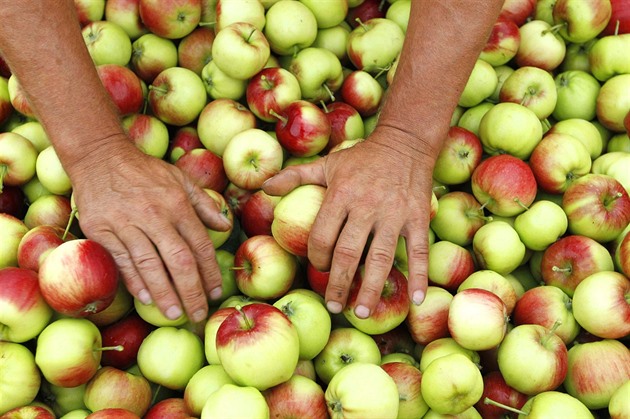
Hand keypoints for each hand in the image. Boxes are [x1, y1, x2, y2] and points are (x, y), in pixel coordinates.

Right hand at [70, 138, 230, 323]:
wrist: (99, 156)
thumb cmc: (145, 171)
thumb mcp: (180, 179)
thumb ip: (204, 203)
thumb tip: (226, 227)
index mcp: (177, 203)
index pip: (200, 244)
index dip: (211, 271)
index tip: (216, 291)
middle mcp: (154, 215)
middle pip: (179, 260)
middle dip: (192, 291)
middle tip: (199, 314)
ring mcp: (127, 223)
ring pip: (150, 265)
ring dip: (165, 293)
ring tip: (175, 314)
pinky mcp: (102, 230)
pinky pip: (122, 261)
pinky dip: (134, 282)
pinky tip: (147, 298)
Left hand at [263, 126, 436, 317]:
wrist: (405, 142)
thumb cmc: (361, 157)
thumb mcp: (327, 163)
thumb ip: (295, 176)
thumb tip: (264, 188)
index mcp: (341, 194)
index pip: (322, 235)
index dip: (316, 257)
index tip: (317, 268)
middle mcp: (366, 206)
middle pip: (348, 253)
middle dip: (338, 282)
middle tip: (333, 305)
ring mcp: (394, 214)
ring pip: (380, 258)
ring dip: (370, 288)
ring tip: (361, 313)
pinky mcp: (417, 217)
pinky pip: (417, 251)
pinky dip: (418, 276)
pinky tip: (416, 300)